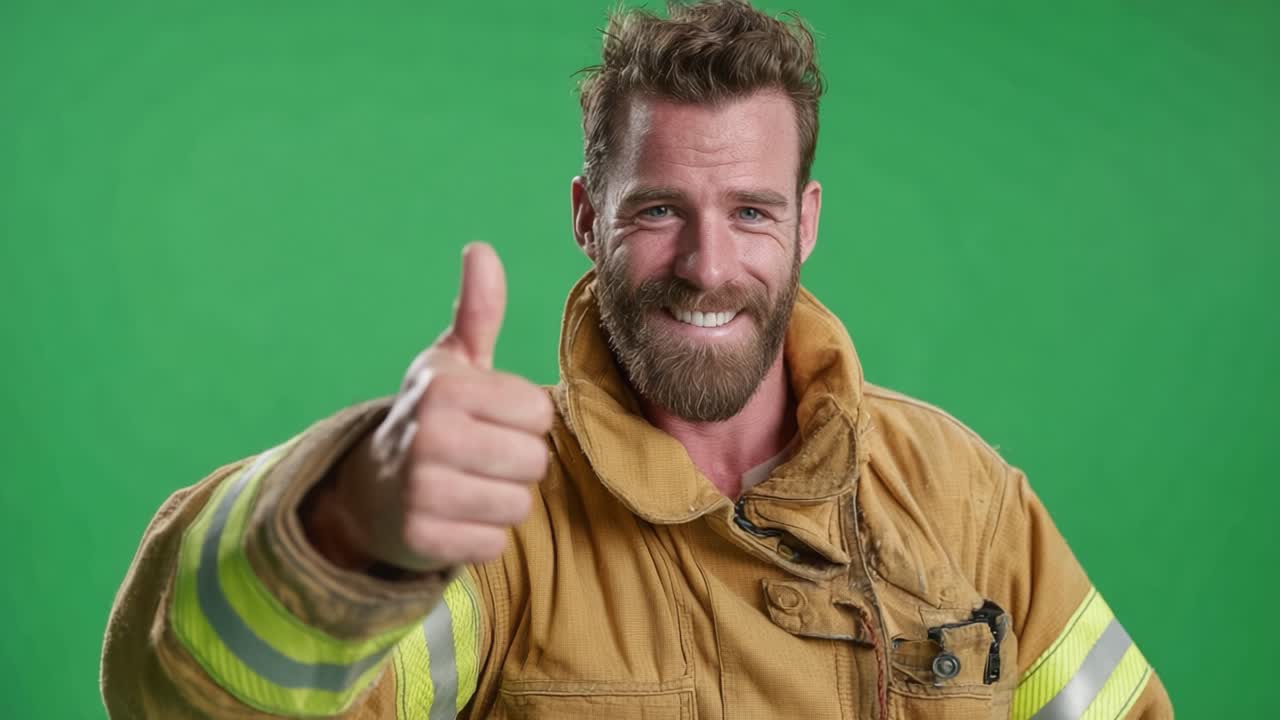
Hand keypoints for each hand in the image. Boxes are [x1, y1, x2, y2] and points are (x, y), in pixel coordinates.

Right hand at [313, 243, 553, 573]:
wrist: (367, 491)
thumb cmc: (428, 418)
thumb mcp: (449, 364)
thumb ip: (476, 311)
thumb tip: (482, 249)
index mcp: (445, 388)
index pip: (539, 414)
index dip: (522, 421)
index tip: (488, 420)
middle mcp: (429, 436)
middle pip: (534, 461)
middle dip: (515, 463)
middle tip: (477, 457)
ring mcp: (421, 491)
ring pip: (518, 505)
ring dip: (501, 501)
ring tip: (467, 485)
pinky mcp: (421, 540)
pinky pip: (494, 543)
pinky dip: (481, 536)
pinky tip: (454, 518)